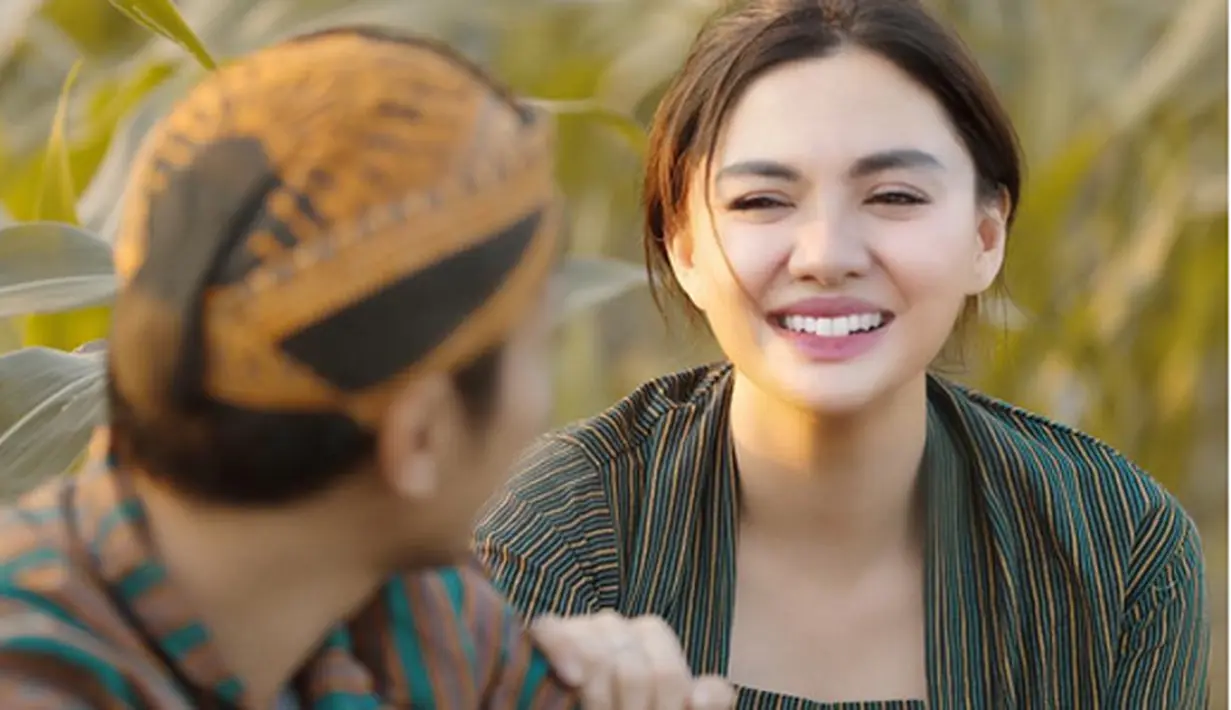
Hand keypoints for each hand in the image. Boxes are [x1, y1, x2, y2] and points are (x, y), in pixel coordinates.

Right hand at [532, 611, 733, 709]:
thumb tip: (698, 697)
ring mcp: (577, 628)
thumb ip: (710, 701)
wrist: (608, 703)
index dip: (666, 708)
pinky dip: (563, 650)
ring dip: (601, 702)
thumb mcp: (676, 707)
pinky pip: (550, 630)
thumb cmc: (636, 707)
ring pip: (594, 656)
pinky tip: (574, 678)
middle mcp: (613, 625)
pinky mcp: (545, 635)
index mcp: (650, 636)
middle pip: (631, 669)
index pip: (664, 673)